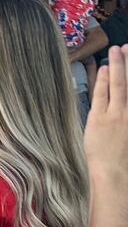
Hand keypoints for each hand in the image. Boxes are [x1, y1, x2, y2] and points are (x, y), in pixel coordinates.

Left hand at [87, 47, 127, 197]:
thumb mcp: (126, 135)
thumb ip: (125, 119)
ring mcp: (118, 114)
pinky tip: (105, 67)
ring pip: (120, 84)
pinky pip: (102, 94)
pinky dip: (103, 80)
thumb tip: (122, 107)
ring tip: (118, 49)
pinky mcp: (100, 118)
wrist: (118, 177)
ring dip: (119, 64)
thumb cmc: (125, 162)